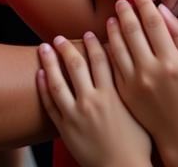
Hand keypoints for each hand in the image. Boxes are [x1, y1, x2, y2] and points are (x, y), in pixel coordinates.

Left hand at [37, 34, 151, 166]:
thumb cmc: (137, 145)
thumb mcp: (137, 110)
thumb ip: (129, 87)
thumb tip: (128, 65)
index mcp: (111, 95)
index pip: (99, 59)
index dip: (92, 43)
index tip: (88, 33)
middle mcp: (92, 101)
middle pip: (75, 66)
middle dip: (66, 48)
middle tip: (60, 38)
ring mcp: (76, 115)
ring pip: (57, 82)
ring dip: (49, 62)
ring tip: (44, 48)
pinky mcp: (65, 129)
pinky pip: (50, 104)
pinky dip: (43, 87)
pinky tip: (39, 75)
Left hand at [107, 0, 177, 166]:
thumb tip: (162, 9)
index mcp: (171, 61)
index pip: (153, 22)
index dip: (144, 3)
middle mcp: (150, 70)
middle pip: (132, 30)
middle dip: (125, 11)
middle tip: (121, 1)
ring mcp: (134, 83)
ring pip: (117, 46)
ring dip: (112, 28)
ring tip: (112, 17)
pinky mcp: (123, 93)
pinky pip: (111, 65)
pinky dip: (107, 49)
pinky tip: (107, 39)